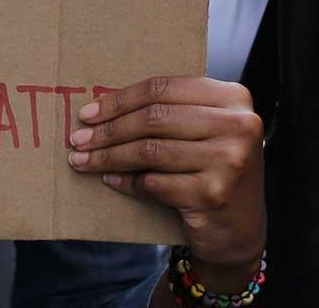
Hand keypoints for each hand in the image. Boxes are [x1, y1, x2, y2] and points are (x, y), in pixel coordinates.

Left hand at [69, 77, 264, 282]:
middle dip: (109, 129)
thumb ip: (169, 112)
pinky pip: (155, 183)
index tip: (88, 112)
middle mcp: (238, 125)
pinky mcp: (214, 193)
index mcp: (233, 97)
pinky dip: (128, 182)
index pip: (163, 88)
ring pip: (150, 151)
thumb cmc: (213, 169)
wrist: (240, 229)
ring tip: (83, 160)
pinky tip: (112, 180)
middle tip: (78, 139)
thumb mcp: (203, 130)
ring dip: (109, 156)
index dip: (120, 100)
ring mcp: (229, 160)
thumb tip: (100, 108)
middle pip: (154, 118)